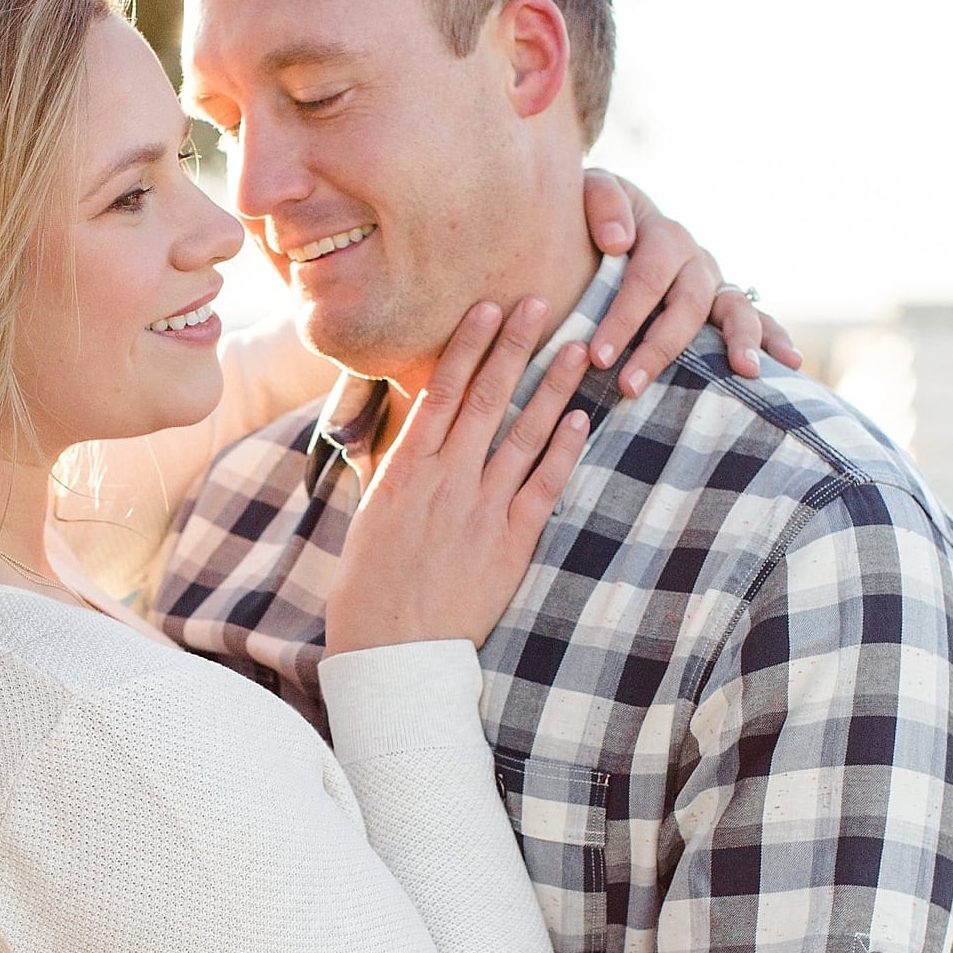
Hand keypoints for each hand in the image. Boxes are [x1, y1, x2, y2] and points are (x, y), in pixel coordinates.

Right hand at [323, 297, 589, 656]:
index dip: (468, 345)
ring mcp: (482, 509)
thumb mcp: (371, 521)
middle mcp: (446, 480)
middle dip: (515, 345)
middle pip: (488, 397)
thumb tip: (411, 441)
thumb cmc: (371, 591)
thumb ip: (397, 475)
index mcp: (406, 470)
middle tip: (540, 300)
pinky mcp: (511, 543)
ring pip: (524, 433)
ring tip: (579, 348)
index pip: (443, 391)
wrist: (392, 652)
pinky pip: (544, 486)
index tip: (487, 307)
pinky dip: (563, 451)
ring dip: (553, 387)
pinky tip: (581, 420)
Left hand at [580, 169, 801, 391]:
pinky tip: (790, 363)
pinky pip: (757, 321)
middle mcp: (696, 261)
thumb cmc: (595, 218)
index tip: (599, 355)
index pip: (647, 278)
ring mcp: (716, 284)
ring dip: (740, 341)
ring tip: (747, 371)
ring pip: (734, 310)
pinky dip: (775, 339)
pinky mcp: (724, 306)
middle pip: (688, 303)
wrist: (614, 223)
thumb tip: (619, 241)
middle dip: (660, 347)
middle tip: (630, 384)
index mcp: (664, 236)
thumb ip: (601, 202)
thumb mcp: (590, 192)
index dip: (624, 316)